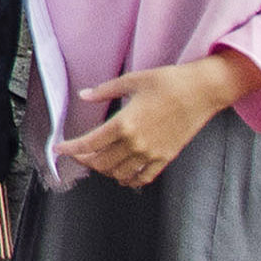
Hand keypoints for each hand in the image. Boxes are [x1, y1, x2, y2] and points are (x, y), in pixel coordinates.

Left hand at [56, 54, 258, 187]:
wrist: (202, 91)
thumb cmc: (168, 82)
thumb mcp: (132, 80)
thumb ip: (104, 91)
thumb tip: (84, 95)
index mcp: (124, 123)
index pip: (89, 143)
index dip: (71, 149)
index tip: (59, 149)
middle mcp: (136, 143)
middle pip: (101, 162)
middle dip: (84, 161)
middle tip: (77, 155)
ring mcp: (152, 153)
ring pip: (119, 173)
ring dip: (104, 171)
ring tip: (97, 162)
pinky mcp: (166, 157)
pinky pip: (143, 177)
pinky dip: (129, 180)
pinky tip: (122, 176)